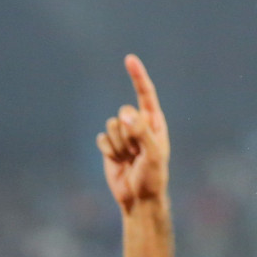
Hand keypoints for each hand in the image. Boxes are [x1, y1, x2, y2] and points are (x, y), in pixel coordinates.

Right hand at [98, 55, 170, 213]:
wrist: (138, 197)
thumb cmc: (153, 175)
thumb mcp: (153, 154)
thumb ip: (141, 132)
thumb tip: (125, 114)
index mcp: (154, 121)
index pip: (145, 94)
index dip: (137, 76)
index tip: (129, 59)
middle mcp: (138, 124)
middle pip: (122, 112)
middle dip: (127, 133)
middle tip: (137, 152)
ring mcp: (123, 134)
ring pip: (111, 126)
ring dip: (118, 145)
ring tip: (130, 158)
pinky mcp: (110, 145)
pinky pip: (101, 139)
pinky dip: (108, 152)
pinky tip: (118, 162)